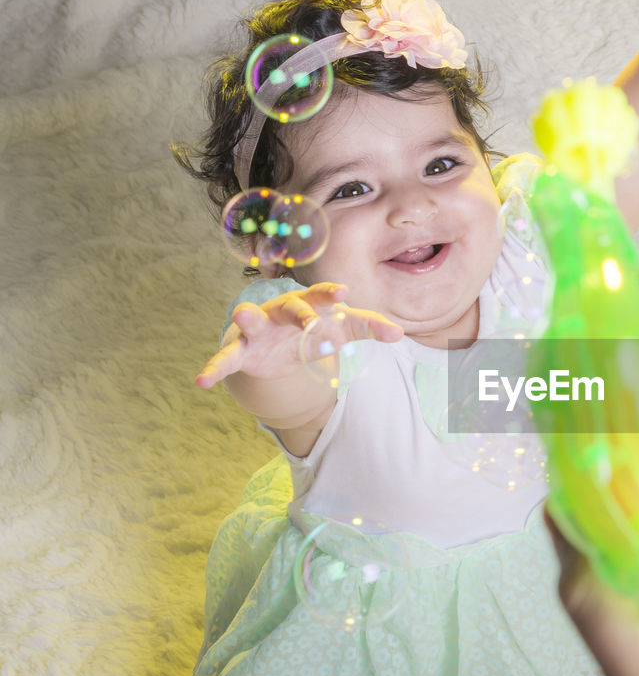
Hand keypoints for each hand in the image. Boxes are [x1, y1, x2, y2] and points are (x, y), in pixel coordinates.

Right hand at [195, 283, 402, 387]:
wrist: (279, 348)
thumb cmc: (315, 328)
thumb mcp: (342, 328)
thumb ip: (368, 328)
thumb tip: (399, 333)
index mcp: (308, 303)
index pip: (321, 295)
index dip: (331, 294)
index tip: (344, 293)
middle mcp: (281, 311)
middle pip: (289, 307)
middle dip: (300, 313)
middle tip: (312, 324)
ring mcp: (258, 330)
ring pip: (250, 319)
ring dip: (246, 316)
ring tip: (240, 315)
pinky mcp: (242, 352)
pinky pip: (226, 359)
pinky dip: (214, 368)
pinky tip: (202, 381)